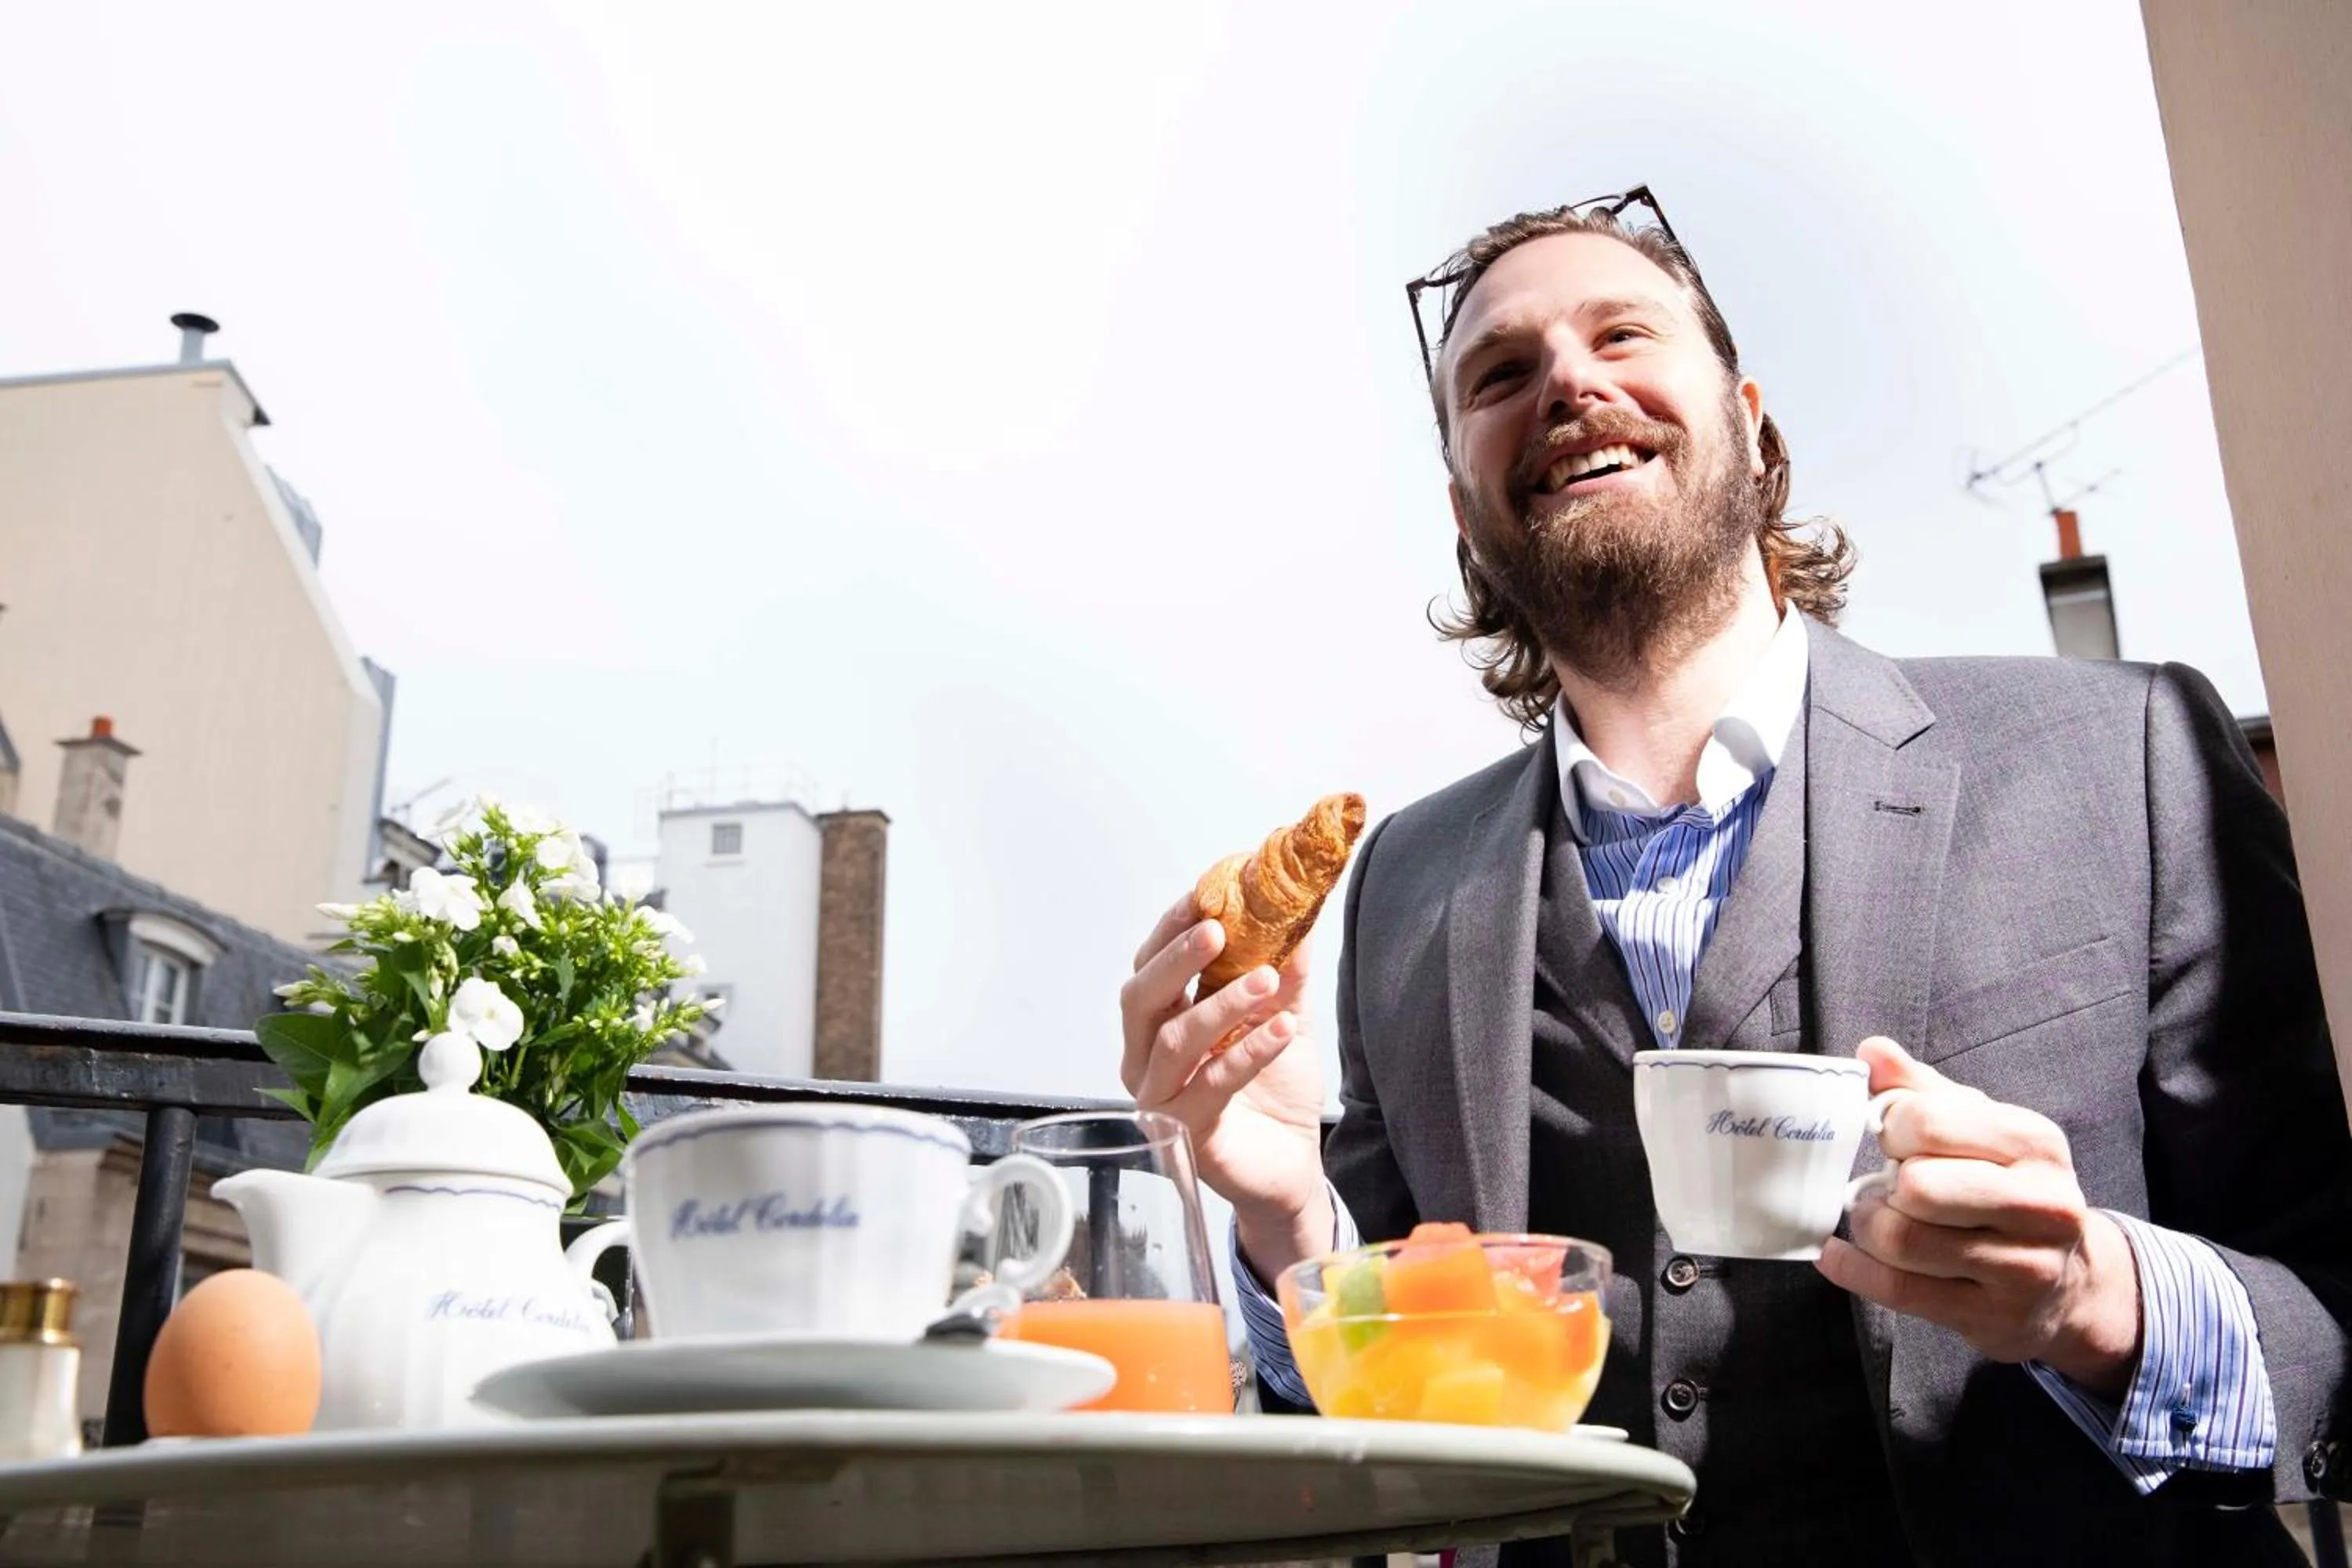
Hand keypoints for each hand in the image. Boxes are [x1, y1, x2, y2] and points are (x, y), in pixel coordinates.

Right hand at [1119, 894, 1331, 1280]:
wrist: (1291, 1166)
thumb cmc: (1274, 1092)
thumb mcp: (1284, 1016)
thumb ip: (1285, 972)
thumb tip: (1300, 913)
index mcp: (1158, 1023)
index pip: (1149, 966)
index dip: (1171, 929)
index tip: (1204, 895)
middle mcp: (1145, 1060)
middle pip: (1139, 999)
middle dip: (1176, 959)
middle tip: (1217, 930)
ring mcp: (1160, 1100)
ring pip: (1174, 1042)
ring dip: (1222, 1004)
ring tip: (1269, 979)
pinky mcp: (1186, 1137)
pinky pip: (1210, 1086)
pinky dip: (1247, 1053)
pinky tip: (1282, 1028)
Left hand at [1815, 1037, 2141, 1394]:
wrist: (2071, 1280)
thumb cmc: (2008, 1186)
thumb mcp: (1980, 1127)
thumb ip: (1922, 1089)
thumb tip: (1873, 1052)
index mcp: (2036, 1145)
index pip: (1929, 1122)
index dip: (1891, 1128)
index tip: (1894, 1138)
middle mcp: (2042, 1207)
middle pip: (1917, 1188)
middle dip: (1884, 1184)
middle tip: (1887, 1185)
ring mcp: (2022, 1269)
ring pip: (1902, 1242)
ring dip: (1868, 1226)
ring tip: (1875, 1216)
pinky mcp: (1991, 1318)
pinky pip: (1896, 1290)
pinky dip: (1851, 1268)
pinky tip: (1838, 1254)